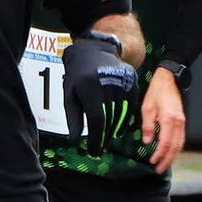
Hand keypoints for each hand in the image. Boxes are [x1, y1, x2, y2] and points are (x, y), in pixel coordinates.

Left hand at [61, 30, 136, 155]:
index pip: (97, 120)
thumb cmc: (77, 75)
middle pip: (110, 120)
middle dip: (105, 137)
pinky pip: (132, 106)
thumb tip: (75, 140)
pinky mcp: (131, 81)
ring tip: (108, 140)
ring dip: (115, 131)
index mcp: (90, 88)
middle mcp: (108, 84)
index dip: (96, 139)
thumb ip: (73, 118)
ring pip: (122, 114)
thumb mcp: (69, 95)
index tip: (94, 150)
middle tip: (101, 148)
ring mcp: (122, 82)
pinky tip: (119, 128)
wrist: (94, 51)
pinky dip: (126, 120)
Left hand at [141, 67, 185, 172]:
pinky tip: (170, 153)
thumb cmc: (156, 91)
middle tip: (159, 169)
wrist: (168, 79)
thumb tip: (147, 142)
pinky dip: (176, 148)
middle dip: (167, 160)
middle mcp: (178, 122)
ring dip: (173, 156)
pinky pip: (181, 138)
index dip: (159, 154)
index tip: (152, 162)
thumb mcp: (147, 108)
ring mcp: (182, 121)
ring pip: (180, 144)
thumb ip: (147, 126)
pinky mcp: (182, 120)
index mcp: (168, 119)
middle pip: (175, 147)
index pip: (165, 143)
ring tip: (164, 164)